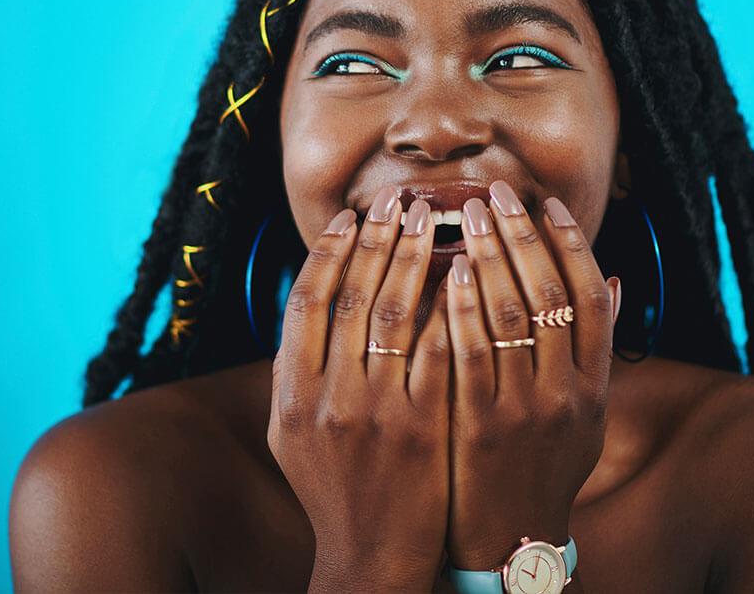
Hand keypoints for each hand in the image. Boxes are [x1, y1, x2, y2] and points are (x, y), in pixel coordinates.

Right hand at [267, 187, 451, 591]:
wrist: (371, 553)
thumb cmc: (331, 487)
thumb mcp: (290, 431)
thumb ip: (296, 369)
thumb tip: (313, 299)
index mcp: (292, 393)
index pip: (307, 301)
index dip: (330, 251)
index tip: (351, 217)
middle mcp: (330, 396)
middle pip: (354, 295)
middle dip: (377, 239)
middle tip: (398, 200)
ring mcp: (378, 412)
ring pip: (399, 312)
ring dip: (414, 257)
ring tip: (431, 219)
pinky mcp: (424, 425)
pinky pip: (441, 349)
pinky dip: (450, 306)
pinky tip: (463, 272)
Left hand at [445, 180, 619, 569]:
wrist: (512, 541)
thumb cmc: (545, 468)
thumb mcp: (587, 414)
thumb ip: (596, 349)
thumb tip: (613, 279)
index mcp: (595, 384)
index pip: (588, 295)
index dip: (569, 243)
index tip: (545, 203)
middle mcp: (568, 392)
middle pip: (549, 292)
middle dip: (521, 234)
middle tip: (495, 193)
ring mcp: (526, 409)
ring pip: (511, 313)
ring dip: (489, 256)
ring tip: (466, 215)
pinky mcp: (481, 425)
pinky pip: (471, 354)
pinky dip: (462, 308)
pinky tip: (448, 273)